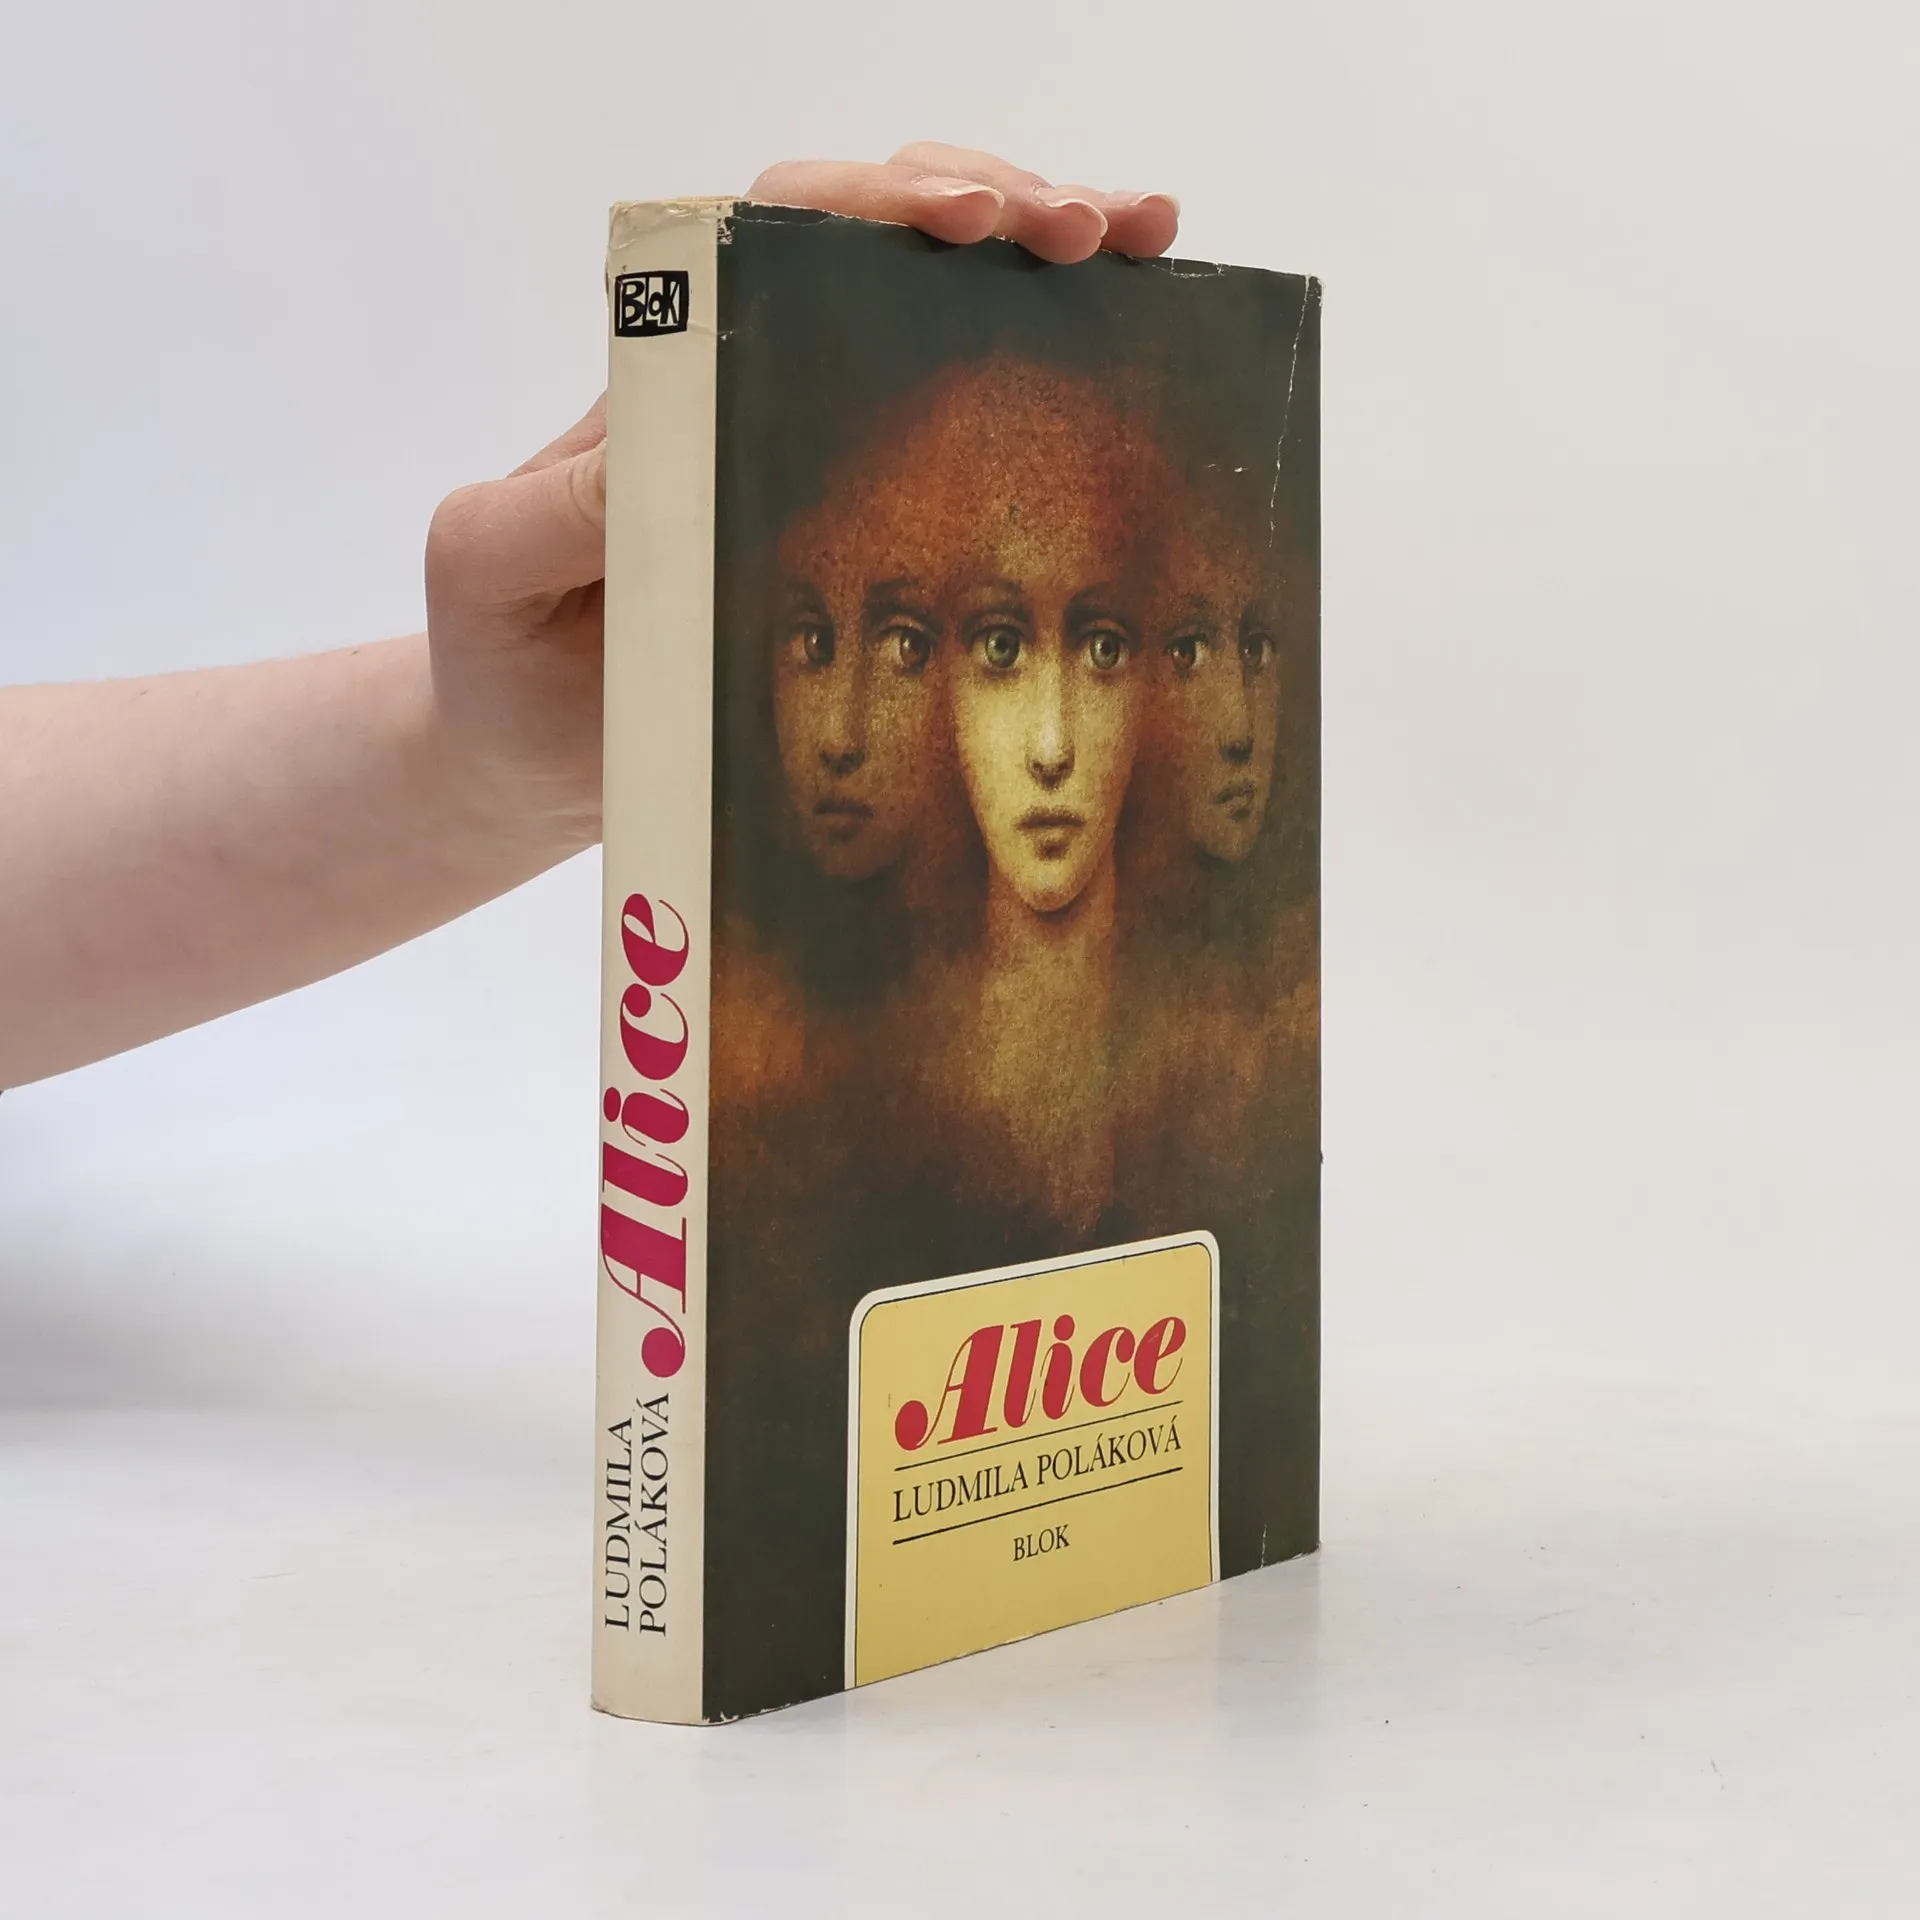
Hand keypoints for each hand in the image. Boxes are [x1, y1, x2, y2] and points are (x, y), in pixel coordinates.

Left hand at [421, 149, 1182, 854]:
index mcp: (674, 366)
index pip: (783, 235)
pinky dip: (1060, 386)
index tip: (962, 222)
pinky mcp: (879, 535)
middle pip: (891, 244)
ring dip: (1056, 266)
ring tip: (1153, 245)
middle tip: (1095, 227)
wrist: (527, 756)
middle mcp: (762, 384)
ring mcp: (828, 453)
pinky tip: (1145, 364)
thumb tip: (668, 442)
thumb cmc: (500, 656)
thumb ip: (549, 509)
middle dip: (1003, 208)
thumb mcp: (491, 571)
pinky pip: (975, 440)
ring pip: (949, 319)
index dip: (877, 207)